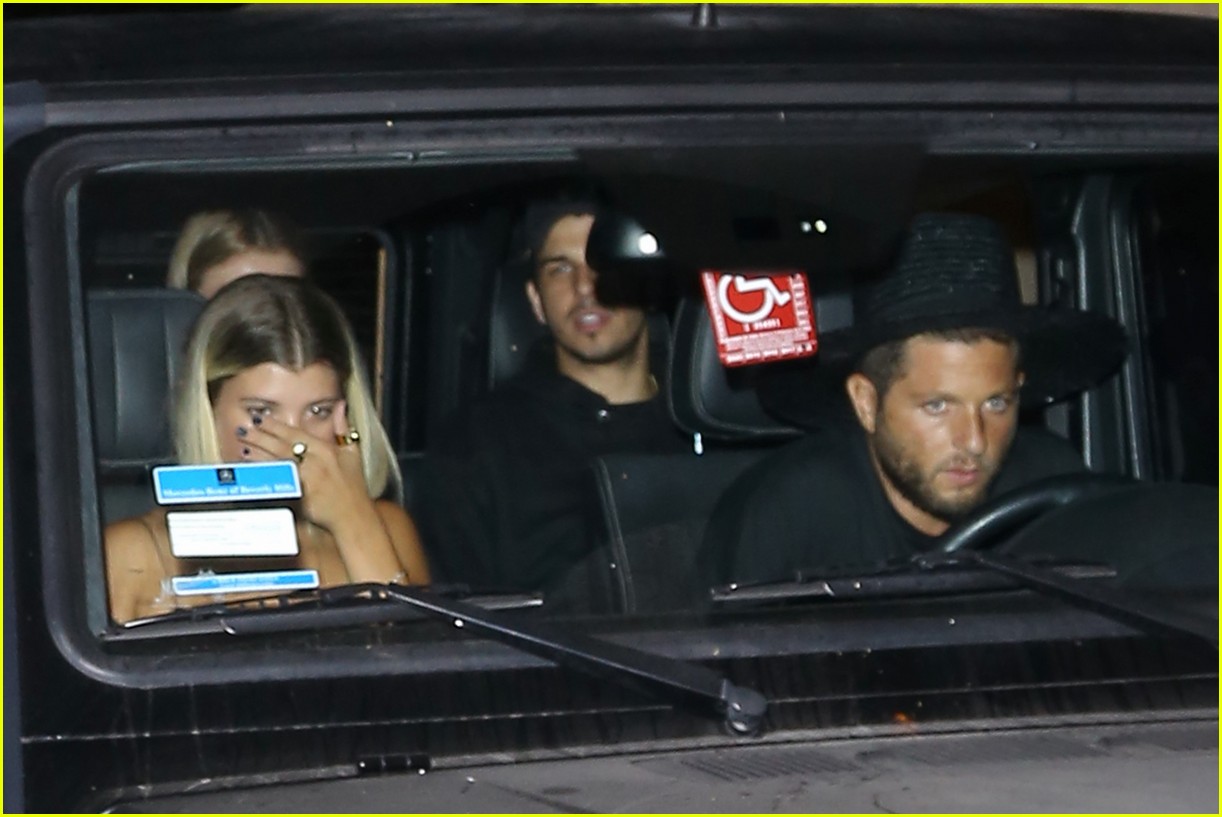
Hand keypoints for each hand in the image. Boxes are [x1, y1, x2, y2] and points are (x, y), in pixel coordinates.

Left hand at [239, 402, 372, 531]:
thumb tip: (340, 405)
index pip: (296, 434)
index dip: (276, 426)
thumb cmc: (354, 486)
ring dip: (258, 453)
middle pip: (282, 445)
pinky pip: (278, 479)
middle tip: (243, 429)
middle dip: (261, 436)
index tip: (260, 419)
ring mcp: (307, 479)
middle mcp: (315, 461)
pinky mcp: (300, 494)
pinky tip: (253, 468)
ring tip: (243, 445)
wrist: (353, 515)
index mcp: (326, 449)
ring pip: (278, 461)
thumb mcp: (353, 452)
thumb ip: (343, 427)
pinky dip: (265, 472)